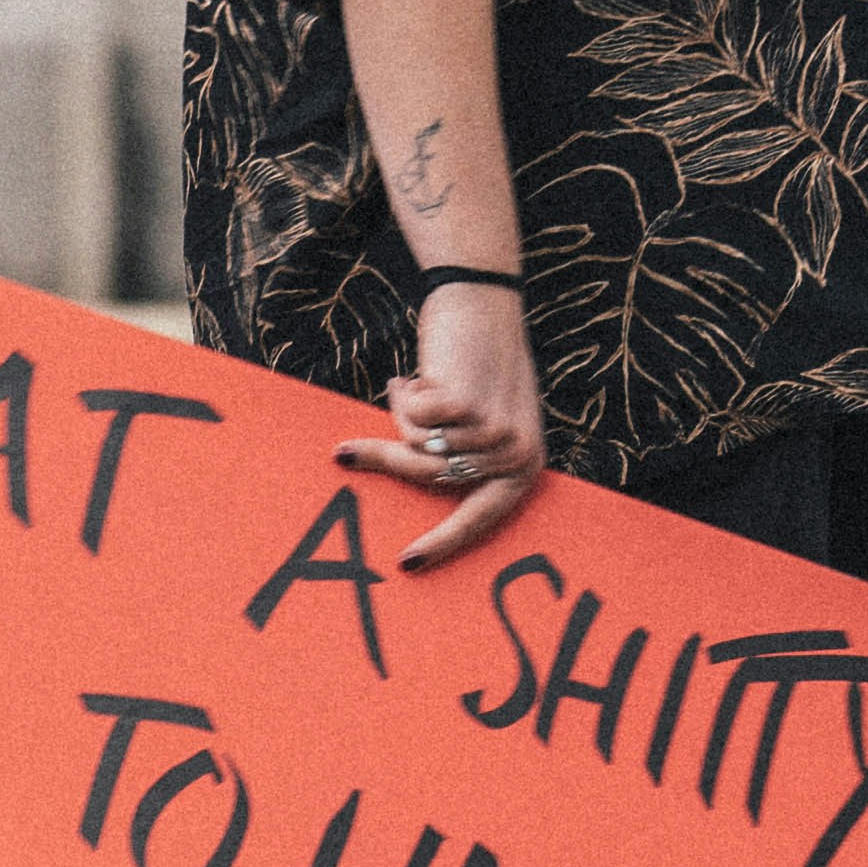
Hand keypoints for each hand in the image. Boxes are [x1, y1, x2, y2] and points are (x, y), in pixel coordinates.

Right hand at [339, 281, 548, 567]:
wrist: (482, 302)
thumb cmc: (476, 362)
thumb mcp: (483, 419)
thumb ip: (464, 456)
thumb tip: (417, 486)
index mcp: (525, 466)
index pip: (479, 521)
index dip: (442, 544)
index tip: (406, 564)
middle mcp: (516, 454)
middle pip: (431, 479)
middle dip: (386, 459)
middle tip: (342, 454)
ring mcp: (494, 431)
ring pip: (417, 446)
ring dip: (404, 412)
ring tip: (416, 383)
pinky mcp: (467, 405)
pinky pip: (410, 420)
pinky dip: (403, 394)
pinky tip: (417, 372)